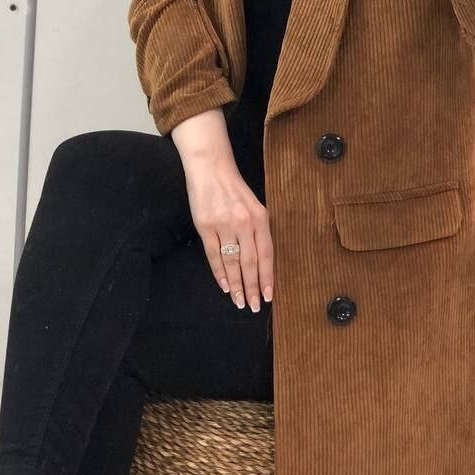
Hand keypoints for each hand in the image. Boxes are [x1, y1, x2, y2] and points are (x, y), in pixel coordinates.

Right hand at [171, 109, 273, 312]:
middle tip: (255, 306)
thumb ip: (258, 229)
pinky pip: (213, 255)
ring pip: (232, 262)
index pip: (266, 254)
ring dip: (236, 285)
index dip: (267, 277)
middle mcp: (244, 223)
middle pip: (250, 262)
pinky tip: (224, 285)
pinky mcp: (205, 226)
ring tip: (239, 301)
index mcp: (260, 217)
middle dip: (253, 287)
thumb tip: (261, 260)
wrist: (210, 168)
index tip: (269, 295)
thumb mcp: (254, 205)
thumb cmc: (234, 188)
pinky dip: (219, 272)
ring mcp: (223, 225)